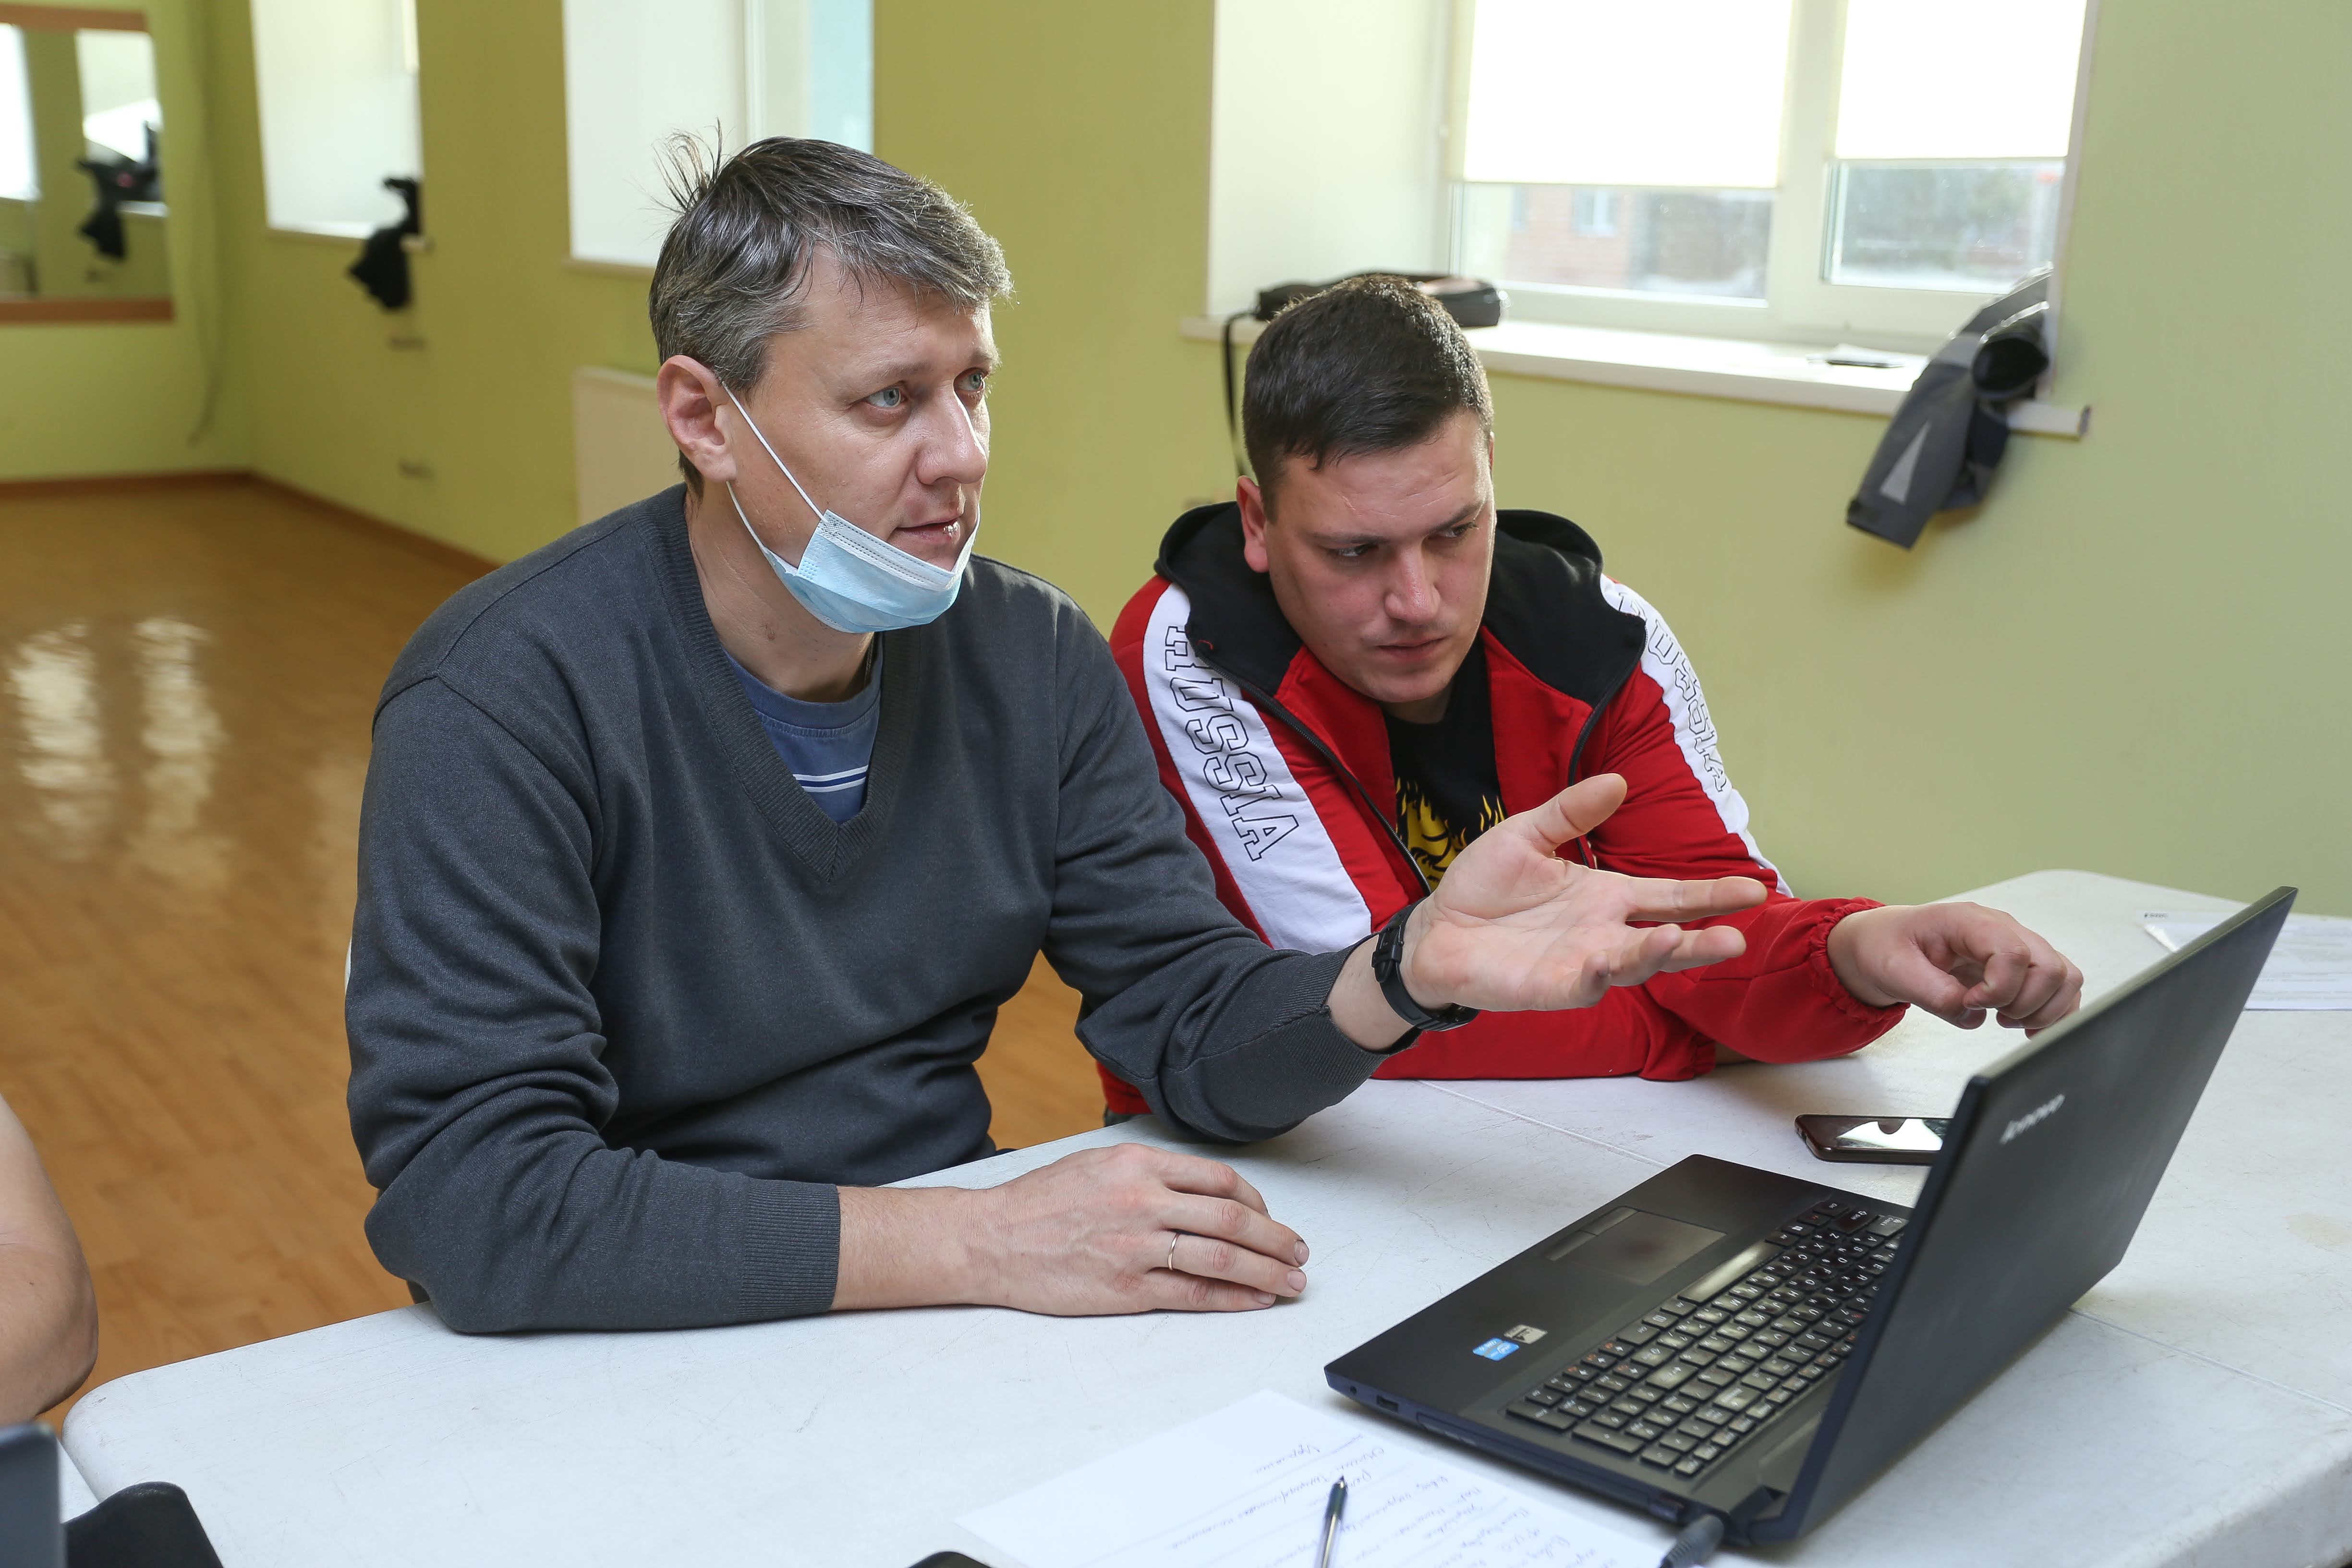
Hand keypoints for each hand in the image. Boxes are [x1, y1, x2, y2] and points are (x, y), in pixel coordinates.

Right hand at [833, 1144, 1309, 1314]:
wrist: (990, 1239)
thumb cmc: (1040, 1202)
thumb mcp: (1096, 1164)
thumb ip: (1148, 1171)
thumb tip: (1200, 1188)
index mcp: (1137, 1163)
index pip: (1218, 1178)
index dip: (1256, 1200)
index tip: (1270, 1216)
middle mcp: (1142, 1200)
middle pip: (1231, 1216)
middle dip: (1275, 1238)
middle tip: (1299, 1252)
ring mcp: (1135, 1246)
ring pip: (1221, 1256)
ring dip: (1266, 1270)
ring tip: (1291, 1281)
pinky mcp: (1125, 1288)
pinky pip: (1192, 1293)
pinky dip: (1232, 1298)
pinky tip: (1255, 1301)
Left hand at [1400, 774, 1768, 1012]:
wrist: (1436, 928)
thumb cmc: (1484, 886)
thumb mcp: (1527, 835)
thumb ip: (1571, 813)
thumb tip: (1618, 781)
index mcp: (1606, 895)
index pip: (1670, 895)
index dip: (1711, 894)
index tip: (1755, 889)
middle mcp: (1604, 933)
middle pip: (1666, 936)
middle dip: (1704, 937)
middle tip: (1742, 933)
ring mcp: (1582, 964)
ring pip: (1634, 965)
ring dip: (1661, 955)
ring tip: (1688, 941)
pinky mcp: (1553, 987)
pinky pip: (1585, 985)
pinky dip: (1601, 974)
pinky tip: (1610, 961)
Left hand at [1826, 903, 2083, 1031]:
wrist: (1886, 943)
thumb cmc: (1888, 947)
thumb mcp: (1896, 971)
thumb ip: (1934, 994)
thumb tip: (1973, 1016)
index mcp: (1970, 921)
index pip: (2014, 953)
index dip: (1999, 989)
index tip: (1971, 1002)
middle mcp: (2002, 929)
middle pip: (2051, 967)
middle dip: (2026, 1004)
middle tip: (1993, 1015)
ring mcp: (2017, 945)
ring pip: (2065, 977)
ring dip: (2043, 1009)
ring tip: (2005, 1020)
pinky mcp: (2023, 966)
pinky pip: (2060, 987)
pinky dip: (2052, 1012)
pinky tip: (2023, 1025)